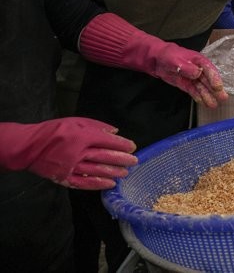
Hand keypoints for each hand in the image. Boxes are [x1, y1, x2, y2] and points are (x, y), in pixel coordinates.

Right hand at [0, 118, 136, 189]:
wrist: (28, 146)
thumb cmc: (52, 130)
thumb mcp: (75, 120)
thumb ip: (96, 125)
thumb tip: (115, 131)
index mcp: (82, 136)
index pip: (107, 141)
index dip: (122, 144)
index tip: (132, 147)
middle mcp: (78, 152)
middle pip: (105, 156)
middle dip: (122, 159)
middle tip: (134, 161)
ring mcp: (70, 167)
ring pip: (97, 171)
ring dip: (113, 172)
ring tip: (125, 173)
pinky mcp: (63, 178)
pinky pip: (84, 183)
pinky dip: (98, 184)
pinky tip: (109, 184)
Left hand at [150, 45, 227, 108]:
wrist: (158, 60)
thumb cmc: (169, 55)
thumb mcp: (176, 59)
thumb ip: (187, 67)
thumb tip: (198, 73)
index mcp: (199, 61)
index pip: (209, 69)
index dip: (214, 78)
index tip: (218, 87)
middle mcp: (199, 70)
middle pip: (209, 80)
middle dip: (216, 90)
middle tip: (223, 98)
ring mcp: (193, 78)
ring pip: (202, 88)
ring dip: (208, 96)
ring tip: (214, 105)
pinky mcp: (187, 84)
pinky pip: (194, 91)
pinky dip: (199, 97)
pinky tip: (204, 103)